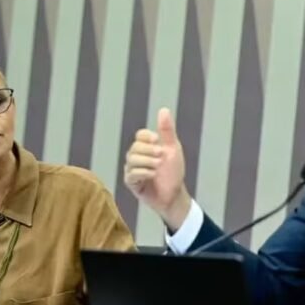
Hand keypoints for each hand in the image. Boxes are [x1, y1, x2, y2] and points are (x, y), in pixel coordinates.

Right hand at [124, 108, 191, 230]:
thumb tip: (163, 109)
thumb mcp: (173, 149)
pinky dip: (143, 173)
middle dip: (149, 150)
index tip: (158, 141)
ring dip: (147, 162)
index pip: (140, 135)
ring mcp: (133, 169)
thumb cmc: (173, 172)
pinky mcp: (131, 183)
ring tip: (158, 167)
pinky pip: (131, 174)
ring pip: (131, 159)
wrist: (174, 195)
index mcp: (147, 147)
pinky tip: (152, 175)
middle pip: (135, 147)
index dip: (147, 136)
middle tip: (161, 156)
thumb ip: (167, 130)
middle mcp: (137, 157)